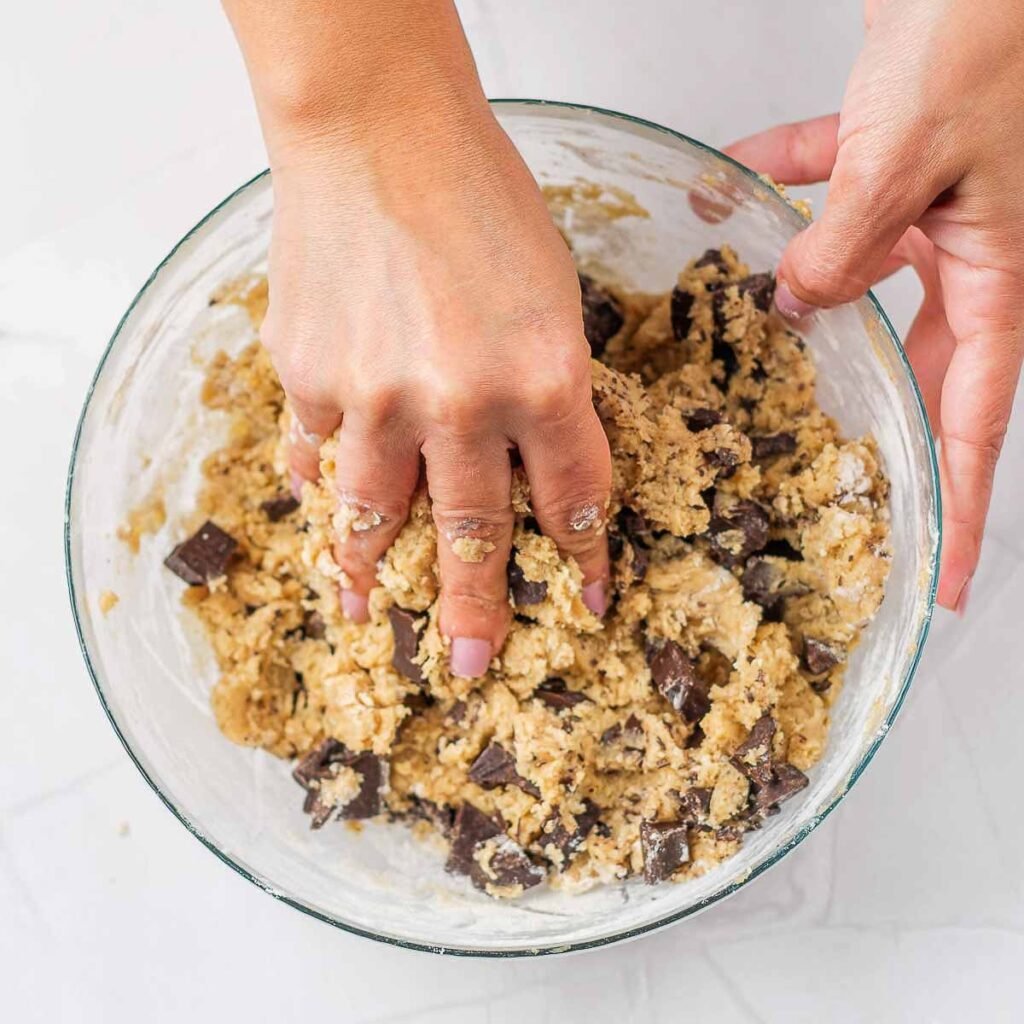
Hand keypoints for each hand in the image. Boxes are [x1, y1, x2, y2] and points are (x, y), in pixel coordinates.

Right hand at [232, 16, 611, 680]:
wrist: (375, 129)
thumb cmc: (478, 194)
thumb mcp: (550, 294)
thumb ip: (542, 388)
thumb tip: (522, 458)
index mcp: (545, 379)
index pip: (573, 499)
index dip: (581, 558)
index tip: (582, 599)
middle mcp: (460, 404)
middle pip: (472, 534)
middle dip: (477, 606)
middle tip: (472, 664)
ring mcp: (374, 398)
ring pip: (376, 516)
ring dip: (374, 573)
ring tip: (371, 618)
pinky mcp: (307, 379)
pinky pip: (314, 453)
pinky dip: (318, 480)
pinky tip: (316, 504)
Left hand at [726, 0, 1023, 613]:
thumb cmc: (987, 29)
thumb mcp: (906, 158)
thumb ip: (844, 245)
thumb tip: (799, 302)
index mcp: (998, 274)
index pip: (975, 421)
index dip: (957, 506)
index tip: (941, 580)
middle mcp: (973, 251)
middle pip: (919, 366)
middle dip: (873, 421)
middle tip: (829, 481)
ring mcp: (937, 206)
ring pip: (864, 277)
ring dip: (804, 292)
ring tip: (753, 329)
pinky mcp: (903, 158)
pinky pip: (836, 194)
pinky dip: (787, 191)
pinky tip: (731, 193)